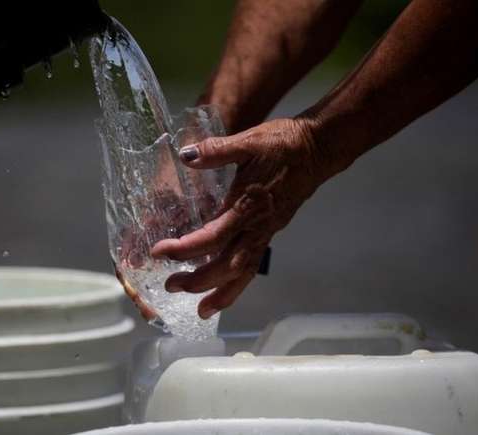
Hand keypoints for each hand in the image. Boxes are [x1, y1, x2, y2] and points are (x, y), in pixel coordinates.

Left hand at [151, 117, 349, 318]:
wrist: (317, 150)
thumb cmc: (282, 144)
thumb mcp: (248, 141)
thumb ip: (216, 150)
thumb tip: (185, 155)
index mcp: (247, 205)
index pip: (213, 236)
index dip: (185, 248)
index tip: (159, 252)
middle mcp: (257, 226)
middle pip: (228, 265)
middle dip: (199, 280)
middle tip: (170, 285)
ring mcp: (266, 232)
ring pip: (243, 272)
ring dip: (222, 293)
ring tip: (201, 311)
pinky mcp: (270, 232)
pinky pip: (252, 265)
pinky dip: (236, 283)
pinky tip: (223, 290)